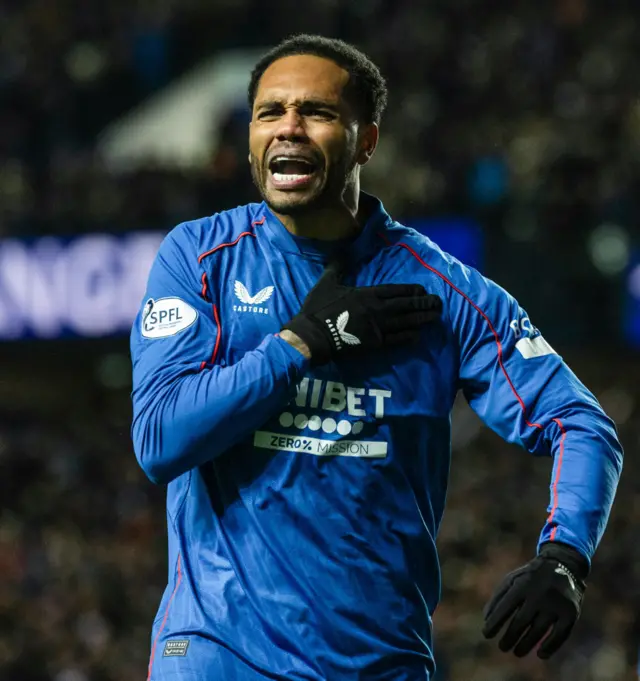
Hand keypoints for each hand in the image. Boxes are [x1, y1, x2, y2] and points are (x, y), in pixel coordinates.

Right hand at [282, 258, 441, 365]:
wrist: (313, 336)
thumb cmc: (319, 308)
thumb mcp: (326, 282)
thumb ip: (337, 267)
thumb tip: (341, 250)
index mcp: (368, 294)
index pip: (395, 291)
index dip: (411, 291)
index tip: (423, 290)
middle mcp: (378, 310)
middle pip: (406, 306)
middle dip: (423, 304)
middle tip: (438, 303)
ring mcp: (378, 328)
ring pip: (406, 322)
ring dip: (422, 319)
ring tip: (435, 317)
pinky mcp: (375, 344)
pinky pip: (397, 340)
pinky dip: (409, 337)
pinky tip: (418, 335)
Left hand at [482, 542, 587, 658]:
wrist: (563, 565)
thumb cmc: (531, 577)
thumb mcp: (512, 579)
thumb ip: (498, 597)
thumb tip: (486, 619)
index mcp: (522, 584)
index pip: (505, 607)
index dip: (495, 623)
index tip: (486, 634)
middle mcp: (539, 594)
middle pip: (521, 622)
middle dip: (509, 637)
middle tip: (502, 647)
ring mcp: (556, 604)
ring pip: (538, 631)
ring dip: (526, 645)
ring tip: (516, 652)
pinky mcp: (571, 613)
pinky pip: (560, 635)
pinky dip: (550, 647)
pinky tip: (540, 654)